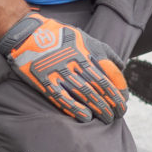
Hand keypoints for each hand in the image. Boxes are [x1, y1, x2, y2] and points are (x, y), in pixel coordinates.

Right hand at [0, 13, 127, 123]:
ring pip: (85, 93)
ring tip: (108, 118)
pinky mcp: (45, 80)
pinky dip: (76, 109)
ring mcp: (60, 71)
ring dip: (99, 108)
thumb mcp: (85, 37)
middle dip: (113, 102)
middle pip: (100, 86)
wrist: (28, 33)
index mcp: (88, 51)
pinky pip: (63, 98)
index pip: (110, 74)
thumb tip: (121, 66)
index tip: (124, 99)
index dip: (119, 89)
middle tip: (119, 113)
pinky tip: (86, 117)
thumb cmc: (60, 37)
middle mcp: (77, 61)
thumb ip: (105, 51)